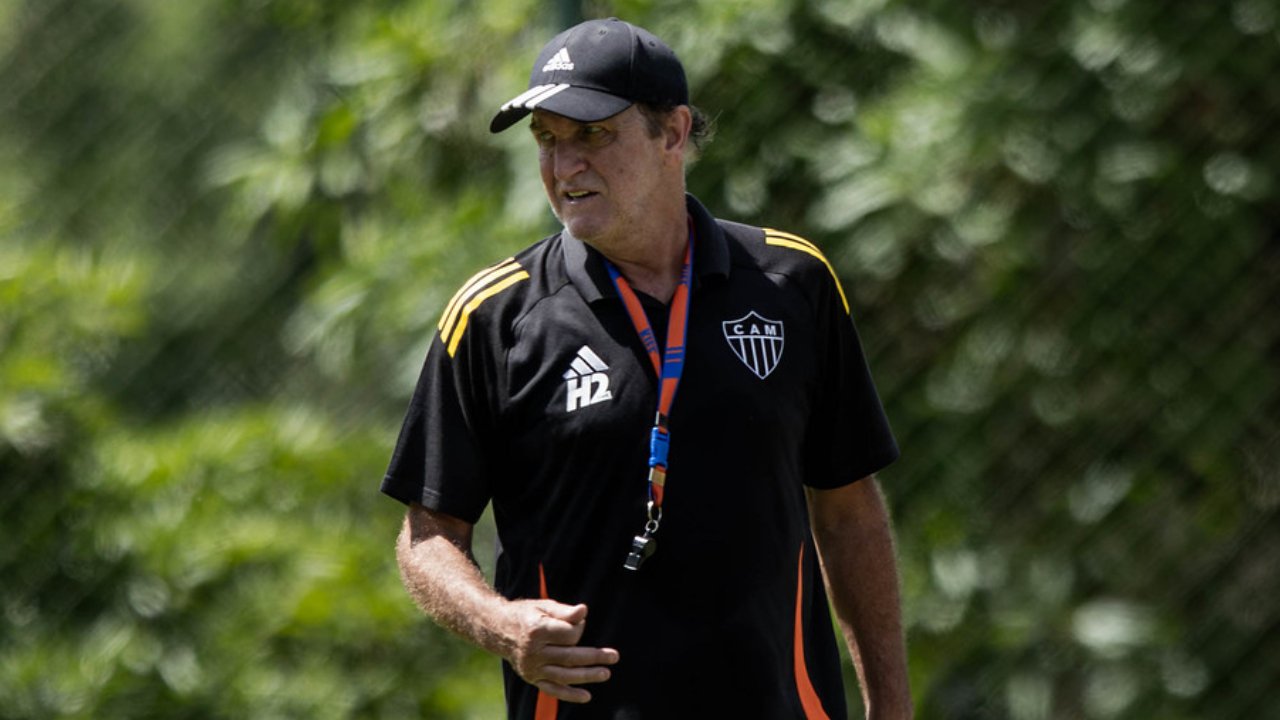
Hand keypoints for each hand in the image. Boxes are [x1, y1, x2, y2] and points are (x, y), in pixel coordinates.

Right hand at [503, 600, 619, 702]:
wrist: (499, 630)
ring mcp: (532, 667)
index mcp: (537, 630)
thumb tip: (584, 611)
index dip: (579, 628)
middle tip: (613, 657)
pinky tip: (587, 696)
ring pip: (564, 675)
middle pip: (570, 657)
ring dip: (587, 676)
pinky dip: (569, 695)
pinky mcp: (532, 678)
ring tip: (606, 673)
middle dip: (594, 657)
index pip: (569, 635)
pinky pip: (552, 689)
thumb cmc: (527, 615)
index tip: (579, 622)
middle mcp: (533, 651)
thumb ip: (565, 611)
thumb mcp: (544, 607)